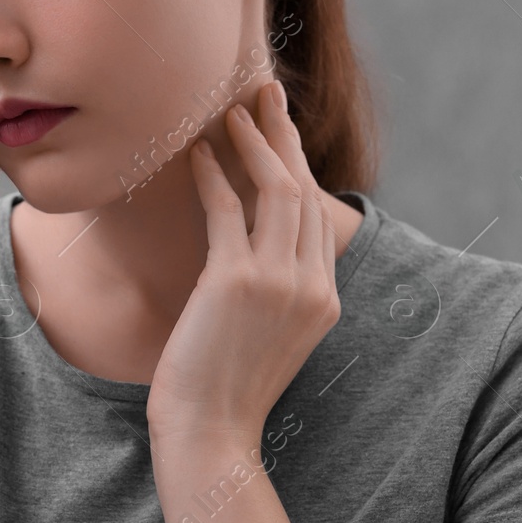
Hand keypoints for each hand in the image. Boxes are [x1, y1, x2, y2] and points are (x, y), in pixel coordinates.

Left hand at [146, 78, 339, 448]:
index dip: (296, 162)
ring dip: (253, 144)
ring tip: (229, 111)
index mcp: (325, 298)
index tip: (277, 126)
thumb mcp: (264, 332)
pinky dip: (212, 178)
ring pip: (276, 191)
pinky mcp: (238, 283)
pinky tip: (196, 154)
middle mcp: (312, 285)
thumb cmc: (224, 385)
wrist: (211, 431)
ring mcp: (280, 283)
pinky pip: (227, 213)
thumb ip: (271, 287)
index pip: (315, 213)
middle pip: (303, 190)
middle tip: (263, 92)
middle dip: (283, 135)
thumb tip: (246, 243)